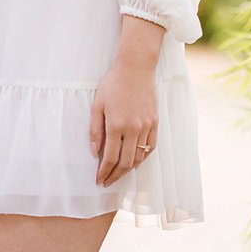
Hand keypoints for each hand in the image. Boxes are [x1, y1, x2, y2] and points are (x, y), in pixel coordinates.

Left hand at [90, 60, 157, 186]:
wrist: (135, 69)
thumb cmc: (113, 84)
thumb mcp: (97, 105)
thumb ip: (95, 130)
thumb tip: (95, 152)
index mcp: (116, 125)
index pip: (110, 158)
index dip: (104, 172)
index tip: (99, 180)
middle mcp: (132, 129)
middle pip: (125, 163)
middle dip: (115, 176)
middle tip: (107, 182)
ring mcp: (146, 127)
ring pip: (139, 158)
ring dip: (129, 170)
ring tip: (119, 174)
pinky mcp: (155, 123)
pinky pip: (150, 147)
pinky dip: (143, 158)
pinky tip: (135, 162)